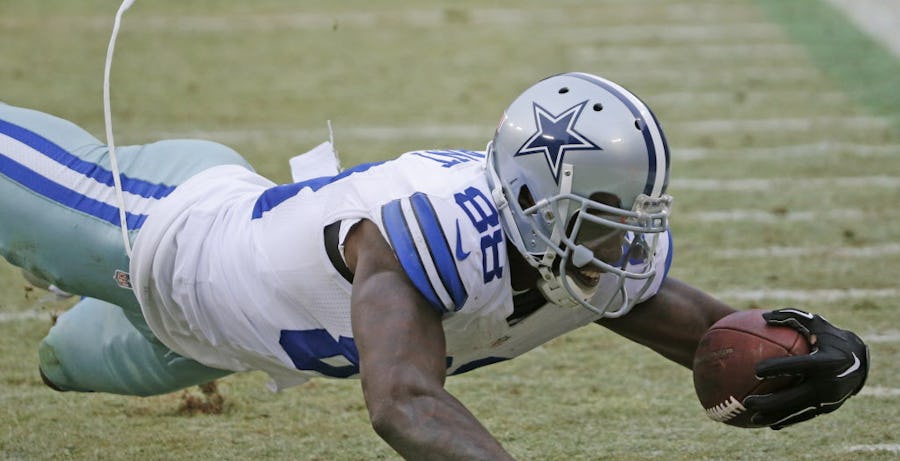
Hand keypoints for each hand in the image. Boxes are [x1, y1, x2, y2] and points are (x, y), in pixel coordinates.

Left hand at [743, 308, 868, 429]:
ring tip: (752, 418)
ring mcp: (829, 399)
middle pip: (795, 396)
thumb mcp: (817, 323)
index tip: (757, 369)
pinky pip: (803, 416)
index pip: (800, 366)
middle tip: (747, 401)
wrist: (860, 362)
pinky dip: (786, 420)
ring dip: (774, 416)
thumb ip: (791, 316)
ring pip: (797, 411)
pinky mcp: (827, 409)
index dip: (779, 368)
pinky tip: (767, 423)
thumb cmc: (831, 338)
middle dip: (770, 402)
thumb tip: (764, 316)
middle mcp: (830, 383)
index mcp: (828, 362)